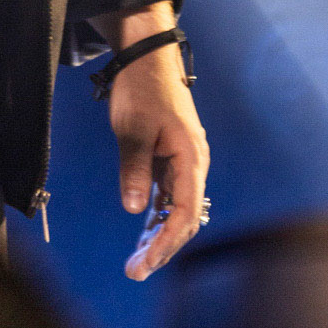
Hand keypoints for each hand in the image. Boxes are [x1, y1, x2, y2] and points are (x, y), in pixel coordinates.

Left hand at [100, 12, 209, 281]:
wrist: (147, 56)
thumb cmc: (141, 88)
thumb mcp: (133, 128)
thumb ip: (135, 168)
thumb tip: (136, 209)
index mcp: (191, 156)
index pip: (184, 213)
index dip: (166, 242)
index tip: (145, 264)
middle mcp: (194, 163)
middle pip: (184, 217)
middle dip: (162, 247)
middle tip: (135, 271)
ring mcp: (185, 161)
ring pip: (177, 209)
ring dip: (159, 236)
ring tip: (137, 262)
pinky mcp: (173, 158)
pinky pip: (169, 196)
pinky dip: (157, 217)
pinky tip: (143, 234)